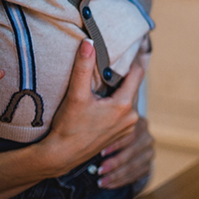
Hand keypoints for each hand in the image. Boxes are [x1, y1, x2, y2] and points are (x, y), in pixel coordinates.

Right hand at [42, 39, 143, 175]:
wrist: (61, 156)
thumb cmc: (69, 127)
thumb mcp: (76, 95)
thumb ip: (83, 68)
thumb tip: (89, 43)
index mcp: (124, 105)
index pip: (137, 73)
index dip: (134, 59)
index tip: (132, 47)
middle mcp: (132, 116)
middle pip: (133, 86)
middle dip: (125, 74)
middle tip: (118, 60)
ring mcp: (128, 127)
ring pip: (130, 99)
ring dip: (122, 89)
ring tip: (110, 78)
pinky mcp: (122, 134)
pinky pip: (126, 112)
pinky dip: (119, 102)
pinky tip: (106, 99)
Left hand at [97, 116, 153, 188]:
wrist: (123, 142)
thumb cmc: (109, 130)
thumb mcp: (108, 121)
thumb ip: (104, 118)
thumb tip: (89, 115)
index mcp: (140, 123)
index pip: (132, 132)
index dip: (117, 143)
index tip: (101, 152)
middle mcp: (148, 137)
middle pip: (134, 150)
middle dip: (116, 162)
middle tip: (100, 170)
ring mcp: (149, 152)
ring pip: (136, 165)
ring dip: (117, 174)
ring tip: (101, 180)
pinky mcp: (148, 164)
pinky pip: (138, 175)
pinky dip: (122, 180)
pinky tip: (109, 184)